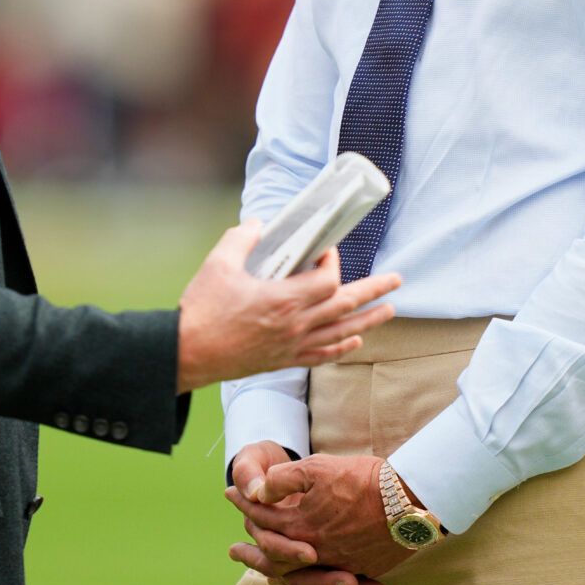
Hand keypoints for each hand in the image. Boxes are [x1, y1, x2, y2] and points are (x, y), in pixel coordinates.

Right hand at [177, 225, 399, 392]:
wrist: (188, 353)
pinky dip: (342, 347)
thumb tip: (259, 224)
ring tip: (389, 310)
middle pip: (345, 305)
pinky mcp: (284, 360)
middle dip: (374, 290)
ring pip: (341, 332)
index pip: (327, 280)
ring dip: (369, 320)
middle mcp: (295, 325)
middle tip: (396, 279)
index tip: (326, 251)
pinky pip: (323, 355)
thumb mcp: (219, 264)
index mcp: (283, 300)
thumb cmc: (202, 310)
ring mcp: (292, 345)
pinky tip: (355, 340)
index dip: (333, 263)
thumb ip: (242, 239)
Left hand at [226, 454, 412, 584]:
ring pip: (300, 575)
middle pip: (274, 557)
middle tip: (233, 552)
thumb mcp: (317, 468)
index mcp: (300, 526)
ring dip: (278, 572)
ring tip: (264, 573)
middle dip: (251, 552)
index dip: (244, 502)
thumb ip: (283, 481)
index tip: (229, 493)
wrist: (409, 500)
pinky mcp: (361, 567)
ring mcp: (338, 563)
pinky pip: (331, 580)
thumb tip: (259, 491)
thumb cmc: (362, 479)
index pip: (262, 516)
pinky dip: (314, 581)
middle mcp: (315, 551)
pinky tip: (310, 578)